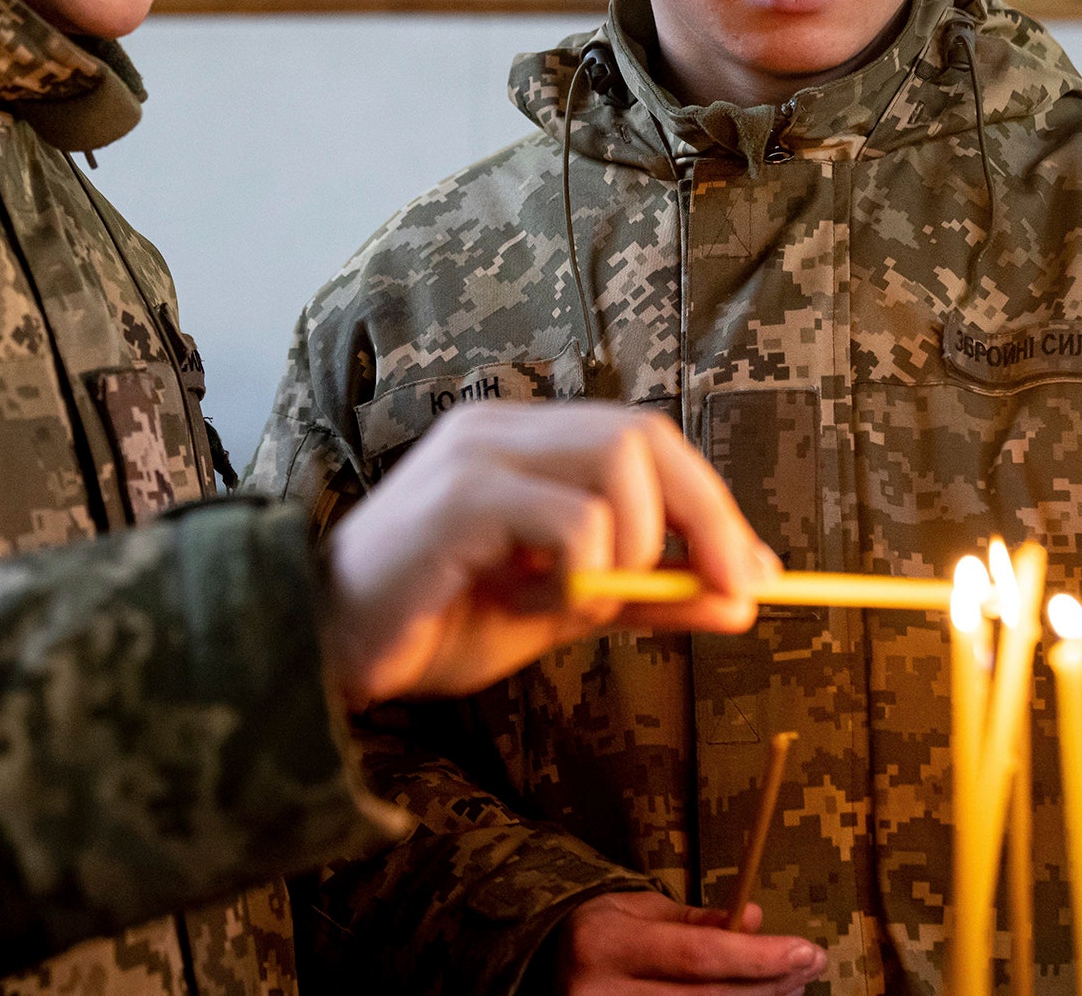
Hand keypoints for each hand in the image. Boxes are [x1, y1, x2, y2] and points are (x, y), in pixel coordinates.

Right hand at [324, 402, 775, 706]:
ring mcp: (477, 455)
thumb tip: (748, 595)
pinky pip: (569, 521)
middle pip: (643, 435)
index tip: (756, 576)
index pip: (646, 439)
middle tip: (727, 593)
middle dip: (706, 518)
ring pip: (616, 467)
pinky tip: (533, 604)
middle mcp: (501, 428)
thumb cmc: (436, 621)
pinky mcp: (458, 500)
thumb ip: (647, 595)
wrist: (326, 653)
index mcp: (526, 441)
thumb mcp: (563, 611)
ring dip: (633, 551)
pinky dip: (583, 575)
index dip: (713, 503)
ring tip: (581, 602)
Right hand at [551, 892, 826, 995]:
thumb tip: (756, 919)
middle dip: (769, 984)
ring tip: (791, 986)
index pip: (696, 955)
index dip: (757, 957)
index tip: (806, 950)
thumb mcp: (639, 910)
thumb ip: (696, 921)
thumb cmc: (602, 934)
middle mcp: (603, 995)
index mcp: (607, 945)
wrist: (547, 969)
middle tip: (809, 966)